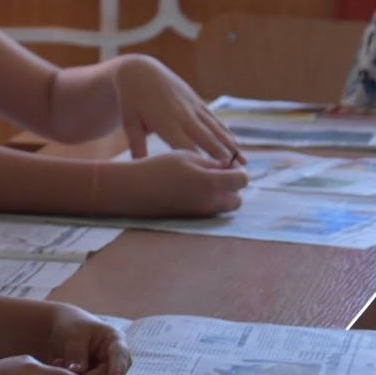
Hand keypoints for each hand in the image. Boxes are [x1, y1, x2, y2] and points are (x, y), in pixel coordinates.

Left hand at [46, 305, 131, 374]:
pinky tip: (61, 368)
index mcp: (115, 342)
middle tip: (65, 366)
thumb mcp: (72, 335)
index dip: (118, 369)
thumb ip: (77, 354)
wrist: (60, 332)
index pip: (120, 356)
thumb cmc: (71, 326)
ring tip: (60, 363)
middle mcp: (116, 362)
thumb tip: (79, 373)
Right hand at [109, 151, 246, 216]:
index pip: (242, 179)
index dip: (239, 170)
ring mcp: (201, 213)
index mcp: (212, 183)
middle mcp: (211, 202)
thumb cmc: (158, 167)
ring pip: (224, 207)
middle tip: (218, 174)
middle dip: (233, 187)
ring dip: (222, 196)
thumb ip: (211, 162)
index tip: (227, 163)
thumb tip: (226, 167)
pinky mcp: (191, 219)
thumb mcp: (186, 156)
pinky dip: (209, 202)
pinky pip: (210, 212)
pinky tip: (192, 190)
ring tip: (204, 182)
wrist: (133, 190)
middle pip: (237, 199)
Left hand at [113, 55, 241, 164]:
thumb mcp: (129, 122)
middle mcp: (183, 115)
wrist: (140, 71)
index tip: (214, 176)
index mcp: (165, 123)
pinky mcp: (196, 101)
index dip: (201, 161)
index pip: (186, 147)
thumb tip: (138, 169)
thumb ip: (136, 145)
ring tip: (244, 162)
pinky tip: (235, 142)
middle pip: (207, 139)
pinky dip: (225, 131)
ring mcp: (192, 107)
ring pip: (215, 128)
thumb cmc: (131, 101)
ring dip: (231, 145)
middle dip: (223, 156)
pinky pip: (213, 118)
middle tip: (238, 173)